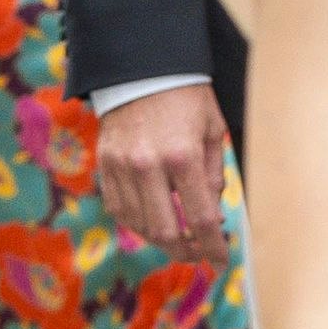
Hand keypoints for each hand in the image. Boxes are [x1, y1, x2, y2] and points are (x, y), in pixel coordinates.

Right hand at [94, 83, 232, 261]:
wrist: (140, 68)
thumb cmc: (185, 97)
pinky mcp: (105, 164)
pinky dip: (137, 222)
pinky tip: (152, 219)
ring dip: (161, 239)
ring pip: (139, 225)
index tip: (221, 260)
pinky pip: (119, 208)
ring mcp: (122, 166)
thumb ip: (214, 175)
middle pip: (165, 232)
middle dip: (186, 251)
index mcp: (183, 155)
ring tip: (179, 237)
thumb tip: (212, 215)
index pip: (201, 219)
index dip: (214, 247)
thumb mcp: (213, 130)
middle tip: (200, 253)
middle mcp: (148, 165)